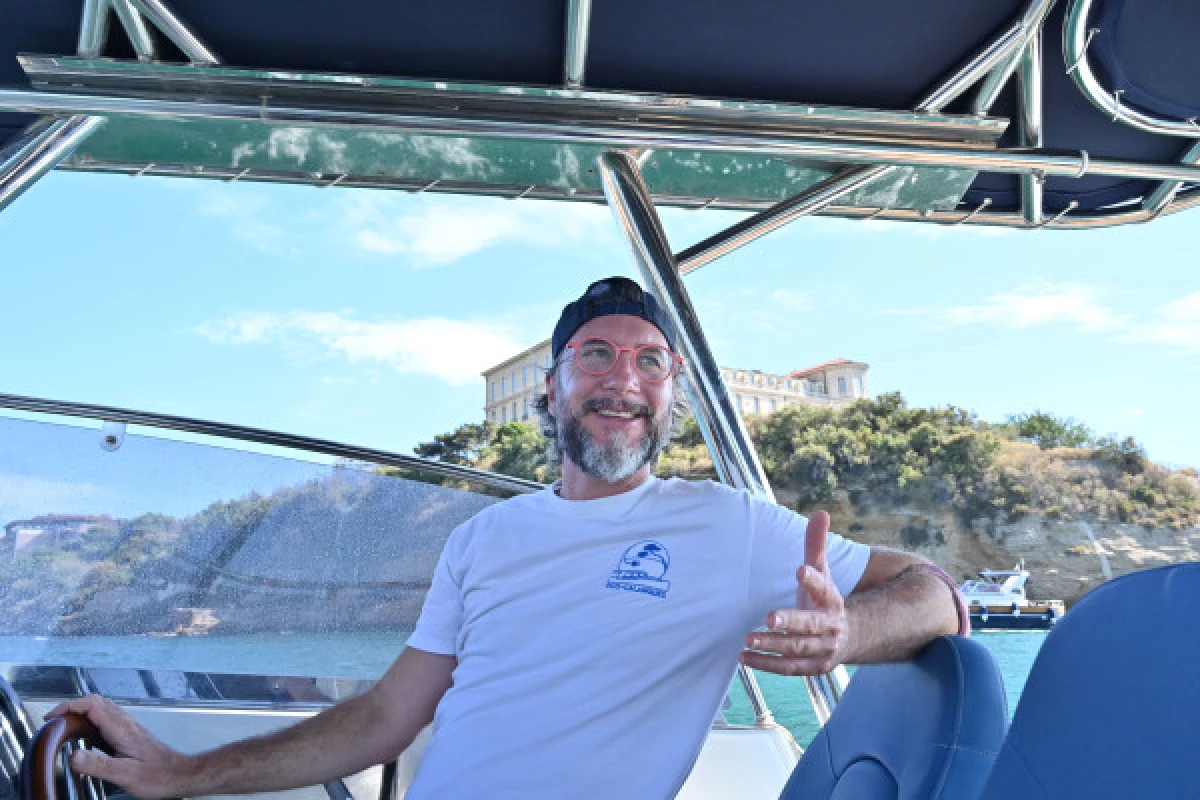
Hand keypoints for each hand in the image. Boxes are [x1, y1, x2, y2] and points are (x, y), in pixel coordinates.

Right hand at [47, 694, 188, 798]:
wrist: (179, 775)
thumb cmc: (158, 776)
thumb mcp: (125, 774)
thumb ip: (99, 765)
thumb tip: (73, 756)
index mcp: (122, 729)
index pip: (92, 705)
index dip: (69, 706)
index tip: (52, 717)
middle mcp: (126, 724)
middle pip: (96, 702)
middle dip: (72, 707)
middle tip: (54, 721)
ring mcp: (129, 727)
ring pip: (102, 708)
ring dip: (82, 712)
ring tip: (65, 726)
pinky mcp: (130, 734)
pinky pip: (108, 719)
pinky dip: (92, 720)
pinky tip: (86, 735)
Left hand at [741, 510, 848, 675]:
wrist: (848, 638)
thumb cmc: (824, 600)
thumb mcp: (822, 571)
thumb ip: (816, 545)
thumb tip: (820, 512)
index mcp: (832, 600)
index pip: (825, 589)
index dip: (813, 580)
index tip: (799, 570)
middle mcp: (830, 626)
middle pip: (810, 625)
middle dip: (790, 622)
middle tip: (769, 618)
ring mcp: (823, 650)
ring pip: (797, 649)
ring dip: (772, 645)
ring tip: (747, 639)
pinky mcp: (813, 668)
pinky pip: (789, 669)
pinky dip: (767, 664)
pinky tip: (745, 657)